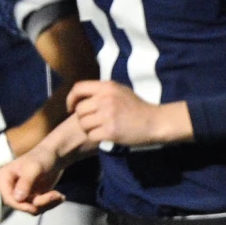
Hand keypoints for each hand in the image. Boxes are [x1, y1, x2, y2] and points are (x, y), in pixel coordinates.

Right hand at [0, 149, 64, 215]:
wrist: (55, 156)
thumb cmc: (42, 157)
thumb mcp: (34, 168)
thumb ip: (25, 182)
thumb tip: (17, 198)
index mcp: (3, 178)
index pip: (8, 199)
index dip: (20, 205)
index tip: (36, 206)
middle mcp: (10, 188)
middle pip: (21, 206)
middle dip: (39, 203)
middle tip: (56, 195)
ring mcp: (20, 194)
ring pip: (32, 209)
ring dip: (47, 204)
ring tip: (59, 195)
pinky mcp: (31, 198)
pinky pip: (39, 208)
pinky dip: (50, 204)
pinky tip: (59, 197)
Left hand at [67, 80, 191, 147]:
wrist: (154, 122)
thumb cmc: (137, 107)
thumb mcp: (120, 91)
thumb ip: (102, 92)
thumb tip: (81, 97)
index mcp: (107, 87)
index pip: (78, 88)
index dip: (71, 99)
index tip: (71, 108)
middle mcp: (105, 99)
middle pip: (79, 109)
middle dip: (82, 118)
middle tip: (92, 122)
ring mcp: (108, 115)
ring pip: (83, 123)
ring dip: (88, 129)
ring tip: (99, 129)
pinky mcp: (110, 130)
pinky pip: (91, 135)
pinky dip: (96, 137)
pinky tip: (105, 135)